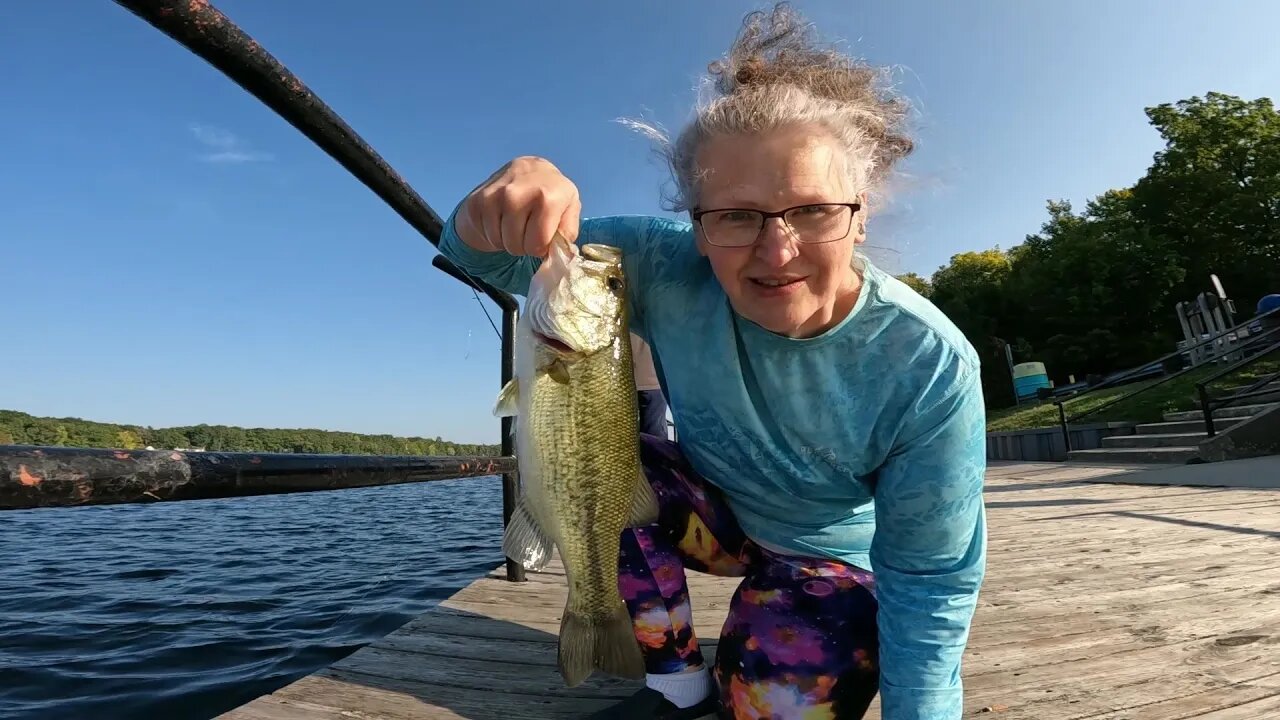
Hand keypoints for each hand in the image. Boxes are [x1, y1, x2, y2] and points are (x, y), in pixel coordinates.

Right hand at [455, 156, 581, 257]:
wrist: (527, 170)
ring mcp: (494, 195)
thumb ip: (567, 232)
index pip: (537, 243)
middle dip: (524, 246)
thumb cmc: (552, 194)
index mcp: (548, 196)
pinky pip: (485, 235)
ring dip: (508, 241)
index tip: (542, 237)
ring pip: (499, 242)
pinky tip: (502, 220)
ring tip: (516, 225)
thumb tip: (558, 254)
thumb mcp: (570, 208)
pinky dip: (493, 235)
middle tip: (528, 231)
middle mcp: (518, 192)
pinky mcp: (477, 200)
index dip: (540, 248)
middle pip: (516, 245)